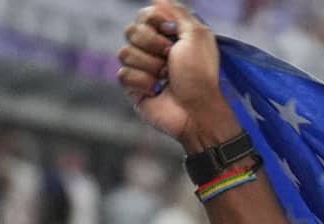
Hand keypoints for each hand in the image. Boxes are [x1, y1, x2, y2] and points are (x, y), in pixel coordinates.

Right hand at [118, 2, 224, 143]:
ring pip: (124, 53)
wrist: (197, 110)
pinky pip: (123, 74)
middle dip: (152, 44)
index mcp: (169, 36)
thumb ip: (178, 12)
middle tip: (170, 57)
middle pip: (131, 31)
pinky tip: (156, 90)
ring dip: (150, 65)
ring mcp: (142, 68)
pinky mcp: (134, 87)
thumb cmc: (200, 74)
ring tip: (166, 77)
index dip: (155, 21)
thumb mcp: (197, 35)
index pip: (144, 15)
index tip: (172, 32)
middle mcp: (154, 49)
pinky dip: (142, 82)